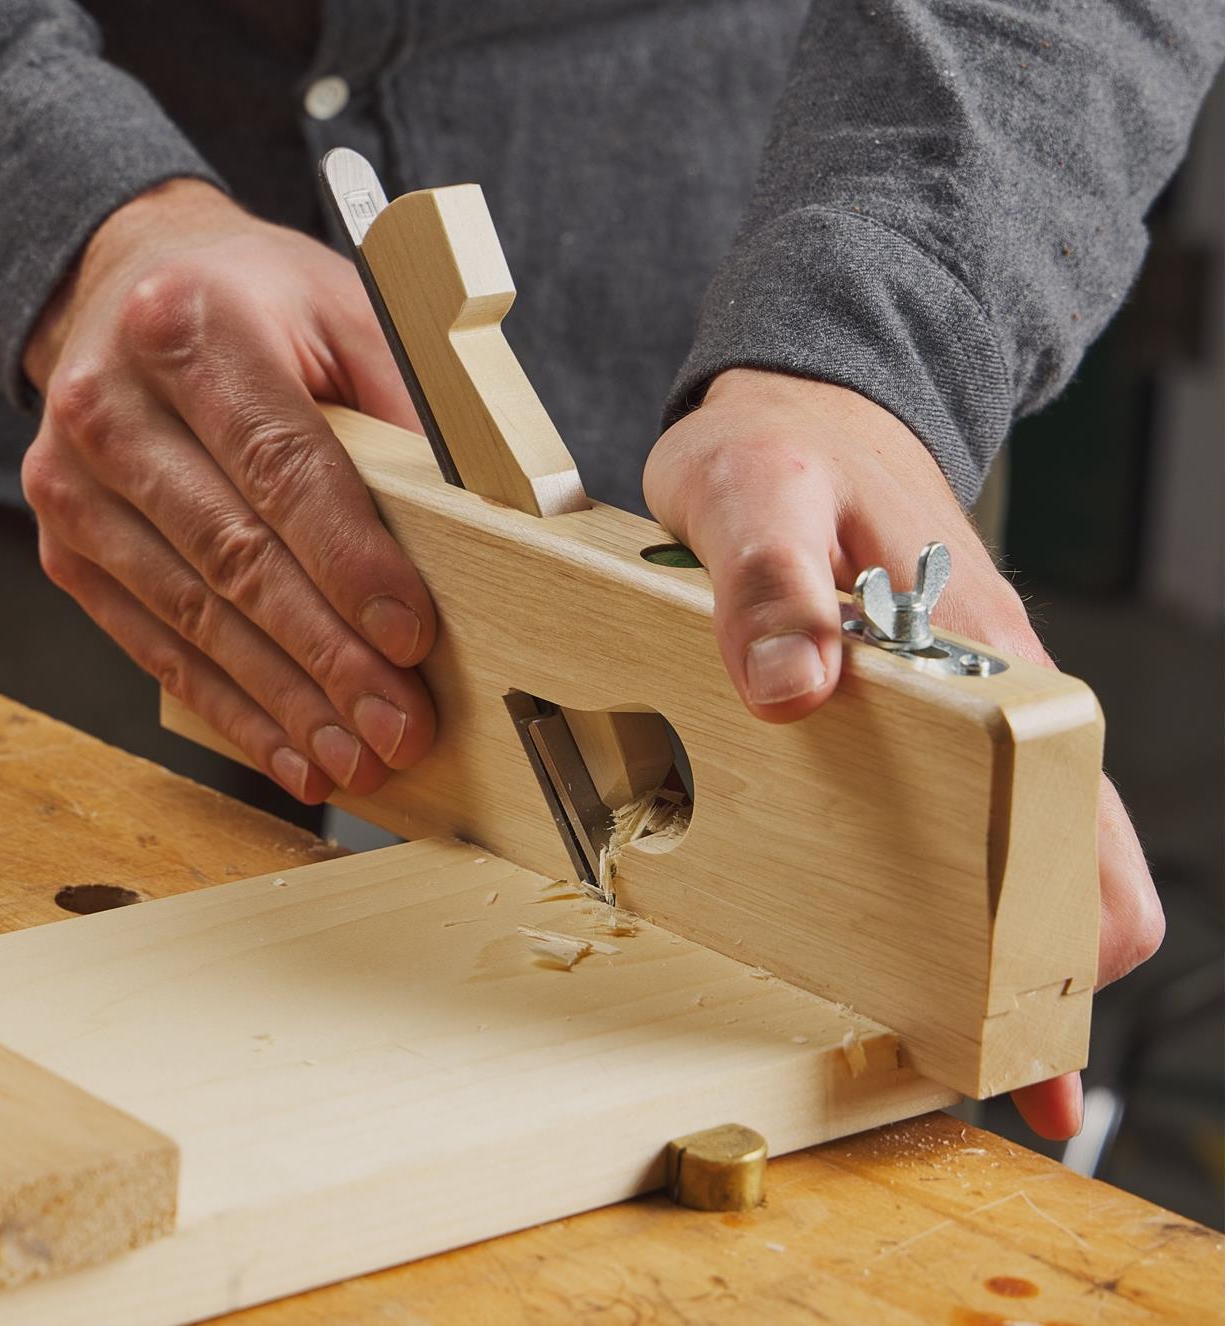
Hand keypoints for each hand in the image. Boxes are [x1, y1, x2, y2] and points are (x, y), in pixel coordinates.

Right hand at [22, 179, 436, 802]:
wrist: (128, 285)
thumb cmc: (255, 302)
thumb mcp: (345, 314)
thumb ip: (406, 408)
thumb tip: (482, 523)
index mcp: (191, 325)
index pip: (283, 465)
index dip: (351, 562)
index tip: (411, 637)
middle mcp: (112, 404)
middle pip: (237, 556)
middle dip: (328, 657)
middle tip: (399, 725)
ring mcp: (75, 482)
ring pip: (194, 617)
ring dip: (285, 703)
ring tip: (358, 756)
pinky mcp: (69, 545)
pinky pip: (155, 645)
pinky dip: (231, 709)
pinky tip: (291, 752)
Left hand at [644, 368, 1164, 1139]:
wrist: (805, 409)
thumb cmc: (782, 448)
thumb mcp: (752, 491)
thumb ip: (768, 584)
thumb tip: (795, 695)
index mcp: (975, 651)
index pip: (1074, 817)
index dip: (1066, 940)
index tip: (1028, 1039)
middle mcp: (990, 690)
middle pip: (1068, 858)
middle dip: (1039, 973)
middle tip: (982, 1068)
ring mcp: (962, 704)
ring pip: (1015, 845)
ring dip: (989, 942)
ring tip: (932, 1035)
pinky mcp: (920, 711)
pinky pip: (956, 811)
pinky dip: (947, 886)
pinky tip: (897, 938)